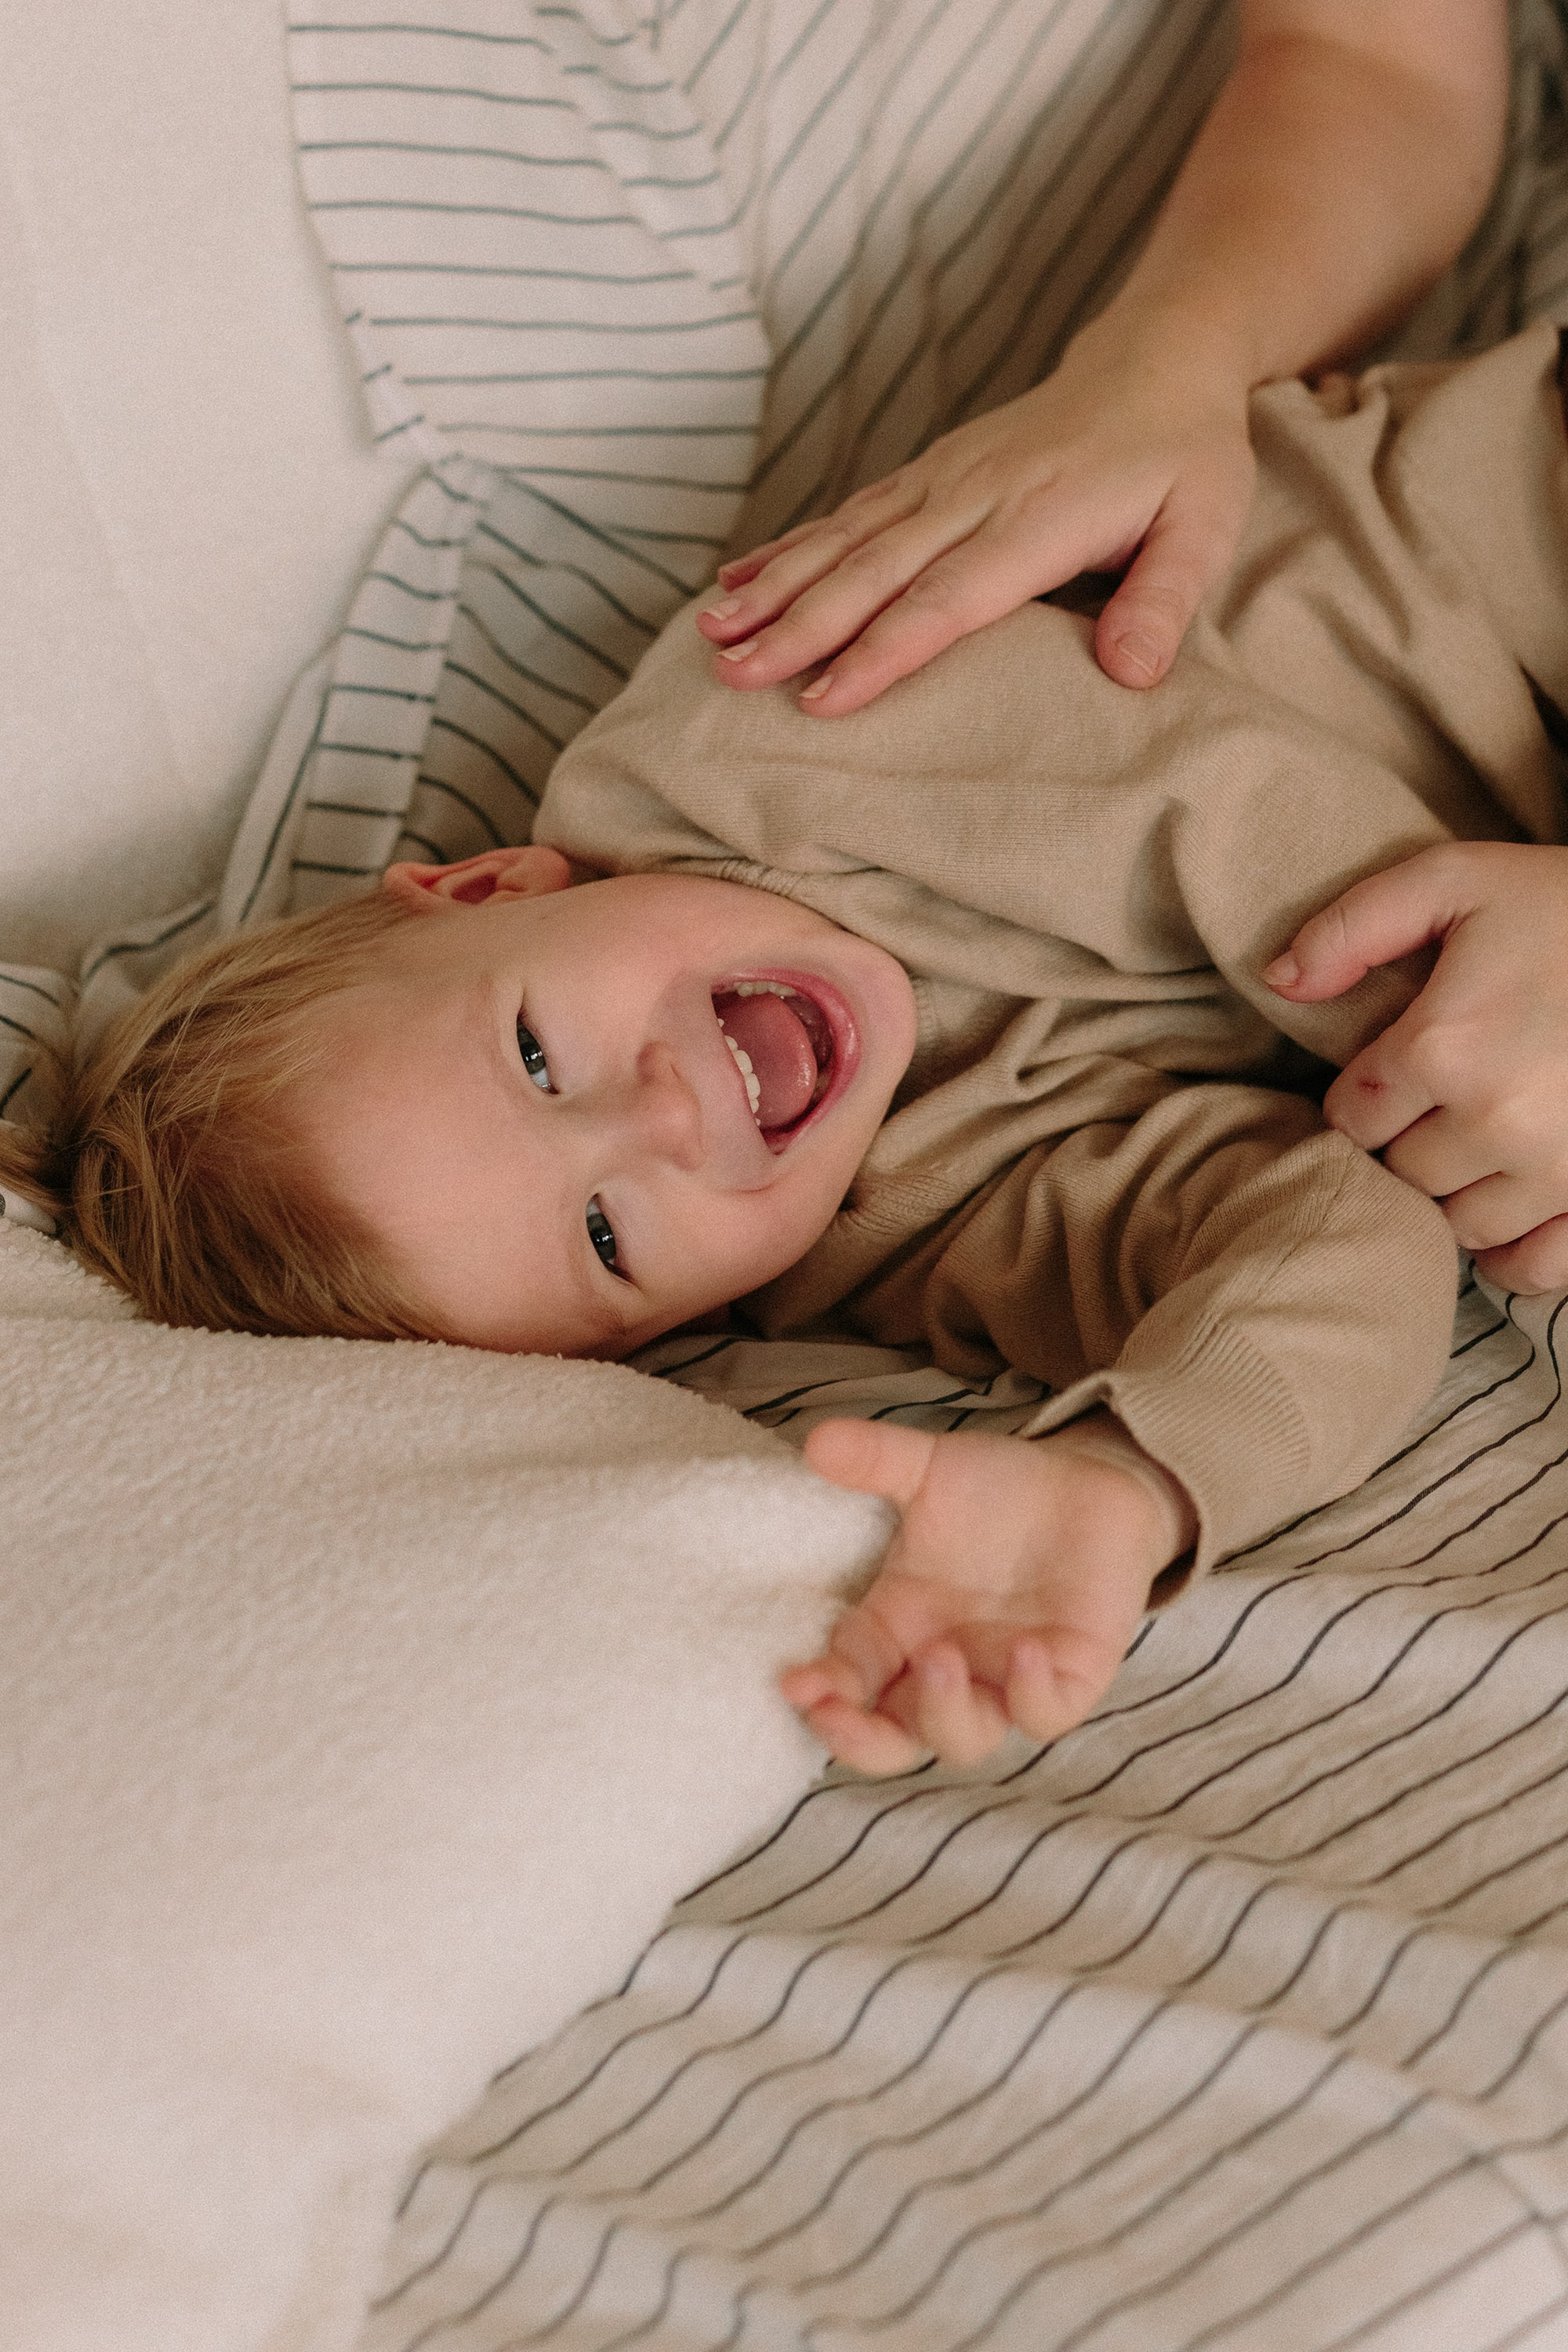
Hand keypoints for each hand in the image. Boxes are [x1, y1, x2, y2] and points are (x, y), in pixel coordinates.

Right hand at [696, 314, 1255, 715]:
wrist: (1159, 356)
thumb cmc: (1186, 456)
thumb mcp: (1205, 525)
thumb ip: (1163, 600)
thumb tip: (1131, 676)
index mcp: (1039, 519)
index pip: (947, 599)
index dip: (882, 652)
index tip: (822, 700)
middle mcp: (975, 494)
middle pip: (872, 571)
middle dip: (797, 628)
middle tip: (732, 676)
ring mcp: (942, 478)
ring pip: (843, 540)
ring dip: (773, 587)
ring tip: (711, 634)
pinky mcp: (925, 472)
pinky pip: (846, 514)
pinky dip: (787, 547)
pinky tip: (736, 578)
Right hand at [780, 1416, 1192, 1774]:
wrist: (1090, 1484)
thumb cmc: (999, 1488)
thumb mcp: (932, 1468)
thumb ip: (876, 1458)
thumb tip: (816, 1439)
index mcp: (899, 1628)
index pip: (848, 1677)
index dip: (820, 1689)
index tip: (792, 1682)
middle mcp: (945, 1666)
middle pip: (893, 1738)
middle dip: (860, 1739)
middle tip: (836, 1713)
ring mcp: (1003, 1680)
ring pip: (965, 1739)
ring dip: (942, 1713)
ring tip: (939, 1657)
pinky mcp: (1067, 1679)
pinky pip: (1045, 1715)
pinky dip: (1029, 1695)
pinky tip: (1024, 1651)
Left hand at [1266, 842, 1567, 1291]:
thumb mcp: (1459, 878)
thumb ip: (1355, 924)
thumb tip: (1280, 980)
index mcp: (1443, 1046)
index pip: (1351, 1116)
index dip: (1367, 1097)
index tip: (1396, 1075)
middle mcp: (1495, 1122)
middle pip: (1402, 1174)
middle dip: (1413, 1143)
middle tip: (1446, 1105)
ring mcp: (1558, 1173)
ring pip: (1459, 1225)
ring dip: (1462, 1194)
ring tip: (1486, 1143)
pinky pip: (1535, 1268)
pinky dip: (1516, 1253)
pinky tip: (1516, 1210)